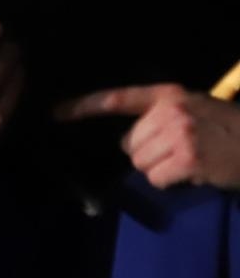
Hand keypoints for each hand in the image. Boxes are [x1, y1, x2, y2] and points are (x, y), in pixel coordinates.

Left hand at [57, 85, 239, 189]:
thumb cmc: (227, 129)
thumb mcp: (194, 109)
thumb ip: (160, 117)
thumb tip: (128, 144)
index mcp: (168, 95)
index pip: (118, 98)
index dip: (84, 106)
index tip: (55, 113)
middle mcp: (170, 110)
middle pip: (128, 143)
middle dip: (148, 153)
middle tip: (179, 153)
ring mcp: (178, 133)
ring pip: (140, 163)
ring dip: (160, 170)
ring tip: (188, 162)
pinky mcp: (186, 157)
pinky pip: (155, 177)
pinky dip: (170, 182)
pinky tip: (192, 174)